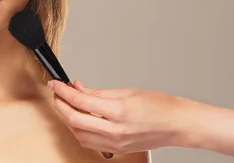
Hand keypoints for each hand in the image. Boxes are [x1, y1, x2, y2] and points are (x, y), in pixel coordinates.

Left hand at [47, 79, 188, 153]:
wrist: (178, 125)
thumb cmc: (160, 106)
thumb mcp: (126, 91)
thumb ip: (98, 92)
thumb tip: (78, 87)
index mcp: (117, 111)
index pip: (79, 100)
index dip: (63, 91)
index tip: (55, 84)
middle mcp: (114, 130)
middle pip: (73, 120)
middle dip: (60, 105)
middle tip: (57, 93)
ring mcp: (115, 143)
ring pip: (78, 133)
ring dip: (68, 118)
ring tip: (67, 104)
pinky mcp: (116, 149)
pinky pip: (89, 142)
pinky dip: (79, 130)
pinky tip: (79, 119)